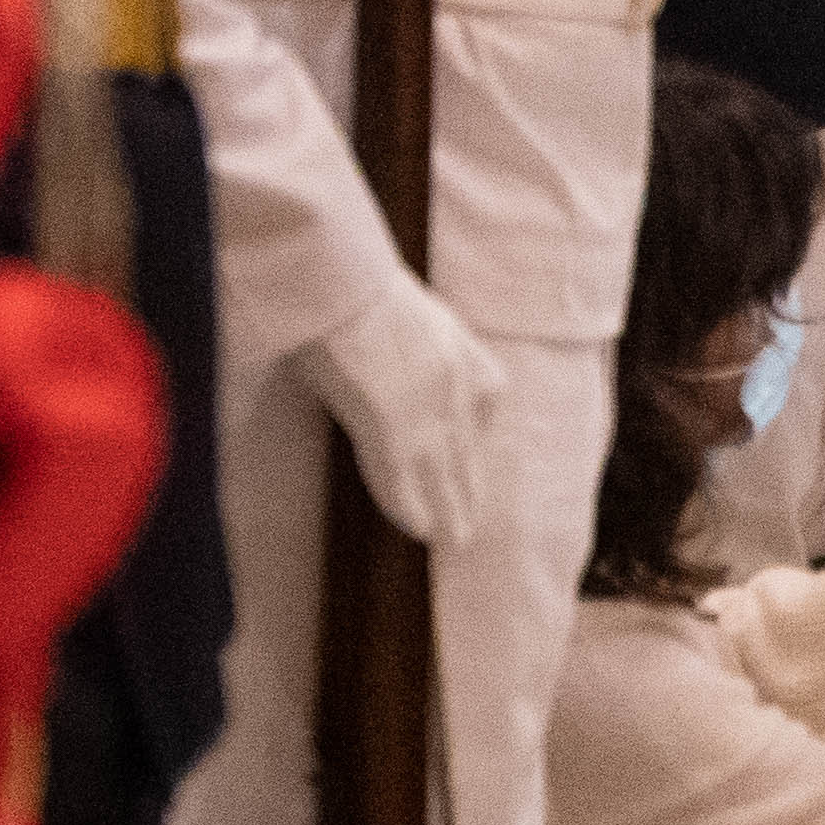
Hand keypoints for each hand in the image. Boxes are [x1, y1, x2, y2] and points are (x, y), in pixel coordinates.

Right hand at [299, 281, 507, 549]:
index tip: (467, 460)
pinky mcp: (393, 433)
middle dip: (467, 487)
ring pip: (444, 477)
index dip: (471, 442)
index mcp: (464, 355)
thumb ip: (418, 339)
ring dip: (449, 513)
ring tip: (456, 540)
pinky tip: (419, 531)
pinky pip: (404, 481)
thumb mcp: (409, 309)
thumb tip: (398, 348)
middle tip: (469, 520)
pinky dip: (410, 508)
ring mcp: (428, 416)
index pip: (482, 410)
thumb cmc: (358, 288)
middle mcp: (458, 391)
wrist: (342, 284)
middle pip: (465, 452)